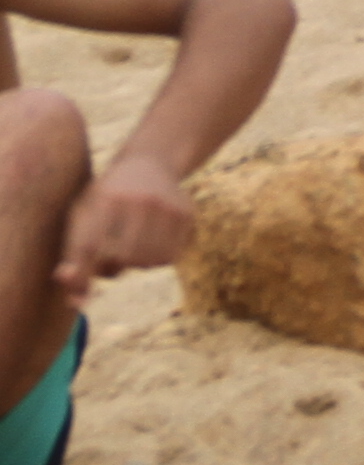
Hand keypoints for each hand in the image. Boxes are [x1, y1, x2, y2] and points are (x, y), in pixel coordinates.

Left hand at [59, 158, 190, 297]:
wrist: (150, 161)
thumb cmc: (106, 200)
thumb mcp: (83, 217)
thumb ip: (75, 258)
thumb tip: (76, 303)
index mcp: (105, 197)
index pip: (89, 248)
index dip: (81, 276)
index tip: (78, 297)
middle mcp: (138, 198)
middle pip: (121, 257)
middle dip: (110, 268)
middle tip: (108, 262)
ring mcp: (166, 204)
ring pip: (147, 261)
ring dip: (135, 266)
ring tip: (130, 251)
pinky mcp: (186, 212)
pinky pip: (169, 256)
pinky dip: (155, 260)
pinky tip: (149, 247)